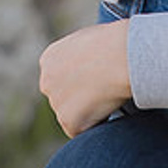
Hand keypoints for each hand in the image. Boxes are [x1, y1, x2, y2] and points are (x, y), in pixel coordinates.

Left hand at [39, 20, 131, 135]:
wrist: (121, 57)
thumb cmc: (115, 42)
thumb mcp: (89, 38)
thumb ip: (79, 53)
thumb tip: (88, 61)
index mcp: (49, 58)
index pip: (60, 77)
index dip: (80, 79)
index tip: (98, 77)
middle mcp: (46, 81)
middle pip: (62, 97)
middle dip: (79, 98)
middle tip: (104, 90)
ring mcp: (56, 103)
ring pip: (72, 115)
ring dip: (89, 111)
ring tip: (109, 94)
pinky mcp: (68, 122)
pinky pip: (84, 129)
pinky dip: (97, 123)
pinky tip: (108, 105)